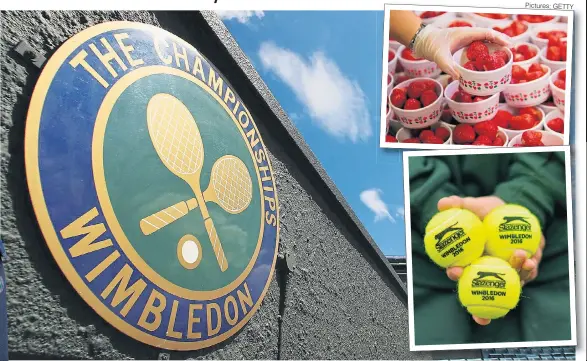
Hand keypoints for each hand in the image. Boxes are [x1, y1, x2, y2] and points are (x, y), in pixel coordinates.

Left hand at [412, 26, 511, 79]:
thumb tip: (459, 78)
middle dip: (501, 42)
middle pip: (489, 36)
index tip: (509, 45)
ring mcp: (466, 39)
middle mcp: (468, 35)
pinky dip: (486, 50)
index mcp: (466, 34)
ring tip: (505, 54)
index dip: (499, 38)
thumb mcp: (439, 57)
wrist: (424, 42)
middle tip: (512, 51)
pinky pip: (478, 46)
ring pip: (485, 40)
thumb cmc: (432, 46)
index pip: (487, 33)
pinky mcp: (463, 44)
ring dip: (495, 46)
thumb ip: (448, 67)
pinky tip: (490, 58)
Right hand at [437, 195, 544, 325]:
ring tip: (520, 260)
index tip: (455, 271)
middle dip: (485, 288)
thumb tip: (442, 203)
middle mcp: (485, 269)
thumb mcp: (472, 205)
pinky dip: (528, 270)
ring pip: (507, 281)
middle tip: (489, 275)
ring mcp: (504, 271)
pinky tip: (530, 261)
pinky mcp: (521, 269)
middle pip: (482, 284)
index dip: (454, 273)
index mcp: (468, 258)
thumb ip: (458, 204)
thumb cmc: (485, 210)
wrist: (509, 212)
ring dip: (514, 275)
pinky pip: (525, 274)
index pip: (457, 270)